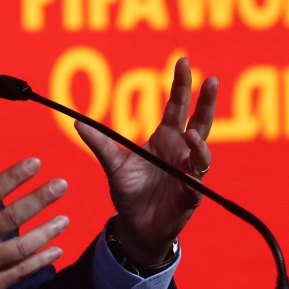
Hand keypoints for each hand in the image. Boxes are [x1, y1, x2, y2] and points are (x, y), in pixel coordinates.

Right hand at [0, 158, 67, 288]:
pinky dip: (40, 261)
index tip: (34, 163)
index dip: (14, 176)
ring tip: (65, 219)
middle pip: (13, 217)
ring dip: (47, 231)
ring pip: (22, 247)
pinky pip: (20, 272)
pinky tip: (56, 250)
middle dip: (40, 199)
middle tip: (61, 185)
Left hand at [76, 57, 217, 265]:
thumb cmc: (129, 194)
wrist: (135, 227)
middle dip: (206, 102)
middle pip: (199, 121)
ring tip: (191, 132)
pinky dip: (195, 172)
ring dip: (200, 141)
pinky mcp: (190, 195)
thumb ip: (100, 144)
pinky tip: (190, 167)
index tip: (181, 61)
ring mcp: (188, 172)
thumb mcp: (113, 165)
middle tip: (210, 80)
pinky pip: (196, 181)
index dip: (180, 85)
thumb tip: (77, 123)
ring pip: (202, 151)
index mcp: (165, 138)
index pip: (177, 106)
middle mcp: (181, 151)